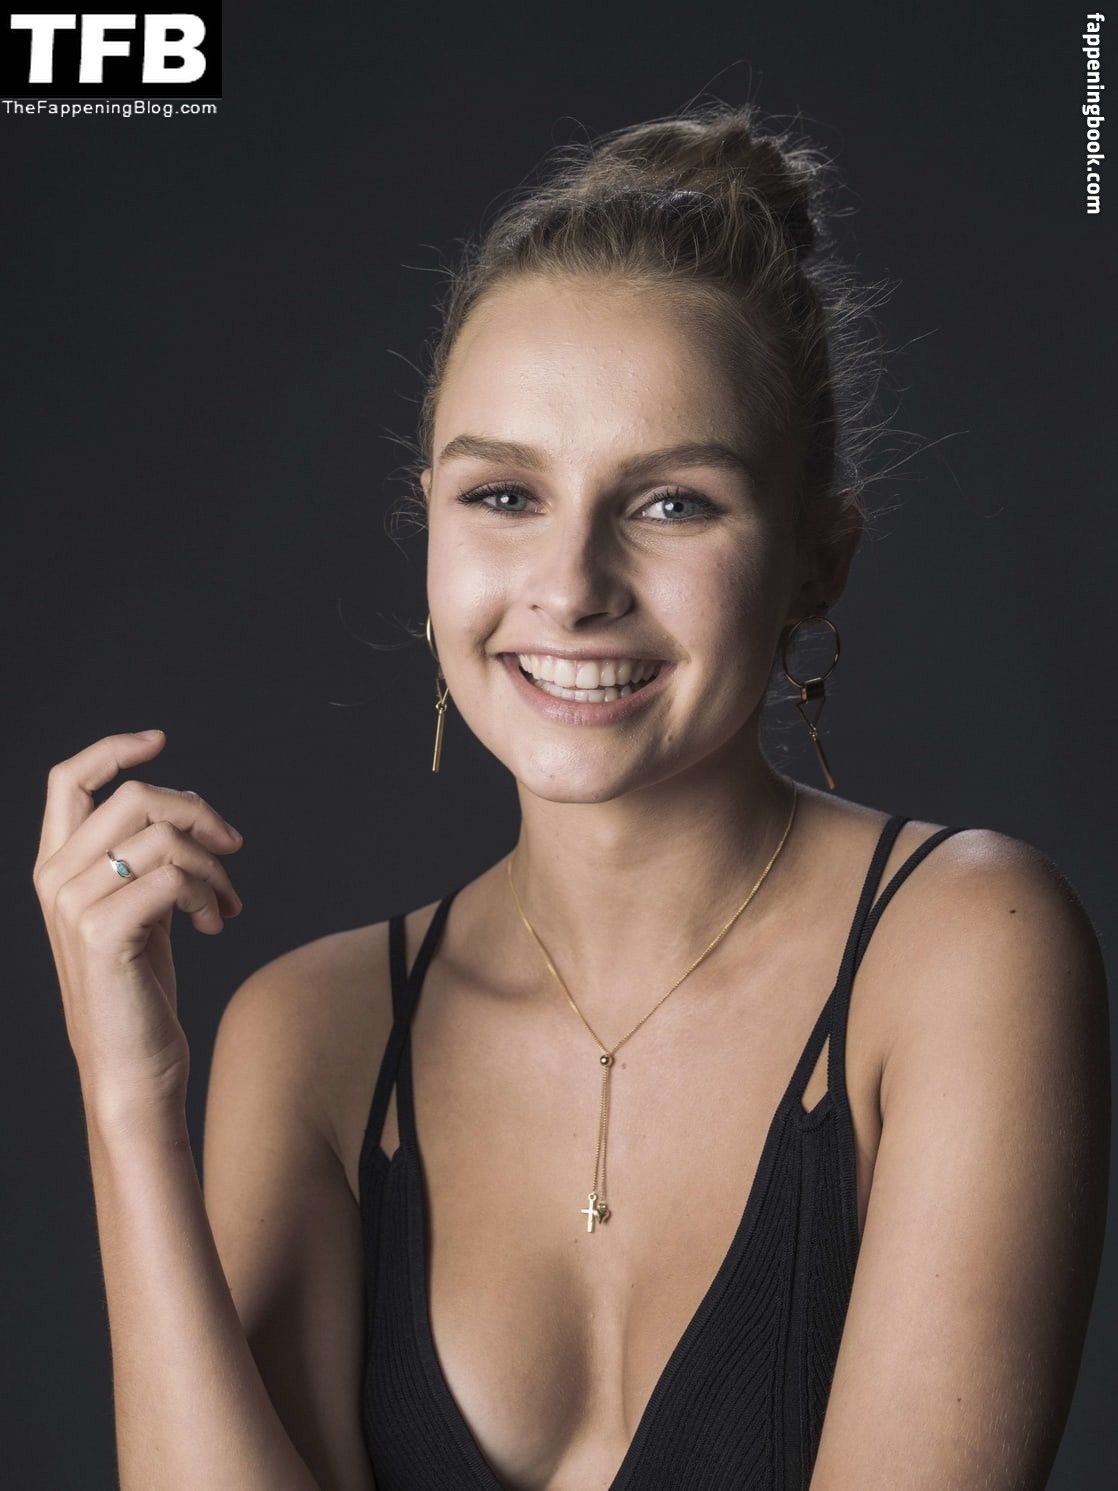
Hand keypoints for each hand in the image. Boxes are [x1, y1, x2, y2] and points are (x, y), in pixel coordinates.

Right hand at [32, 729, 243, 1125]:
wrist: (132, 1068)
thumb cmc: (140, 991)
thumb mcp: (139, 910)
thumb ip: (146, 859)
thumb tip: (190, 807)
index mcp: (56, 867)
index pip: (67, 780)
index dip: (114, 749)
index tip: (161, 741)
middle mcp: (55, 879)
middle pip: (135, 798)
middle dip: (200, 814)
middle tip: (233, 849)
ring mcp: (73, 905)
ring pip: (163, 837)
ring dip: (213, 866)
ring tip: (225, 904)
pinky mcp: (102, 931)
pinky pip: (173, 875)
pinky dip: (208, 893)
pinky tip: (215, 925)